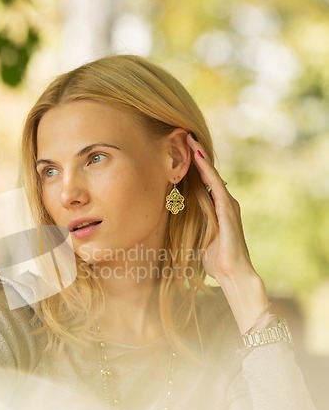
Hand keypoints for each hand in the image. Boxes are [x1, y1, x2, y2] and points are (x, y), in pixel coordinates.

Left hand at [186, 133, 254, 282]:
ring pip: (212, 175)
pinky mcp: (227, 210)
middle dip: (197, 155)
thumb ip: (193, 224)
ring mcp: (228, 205)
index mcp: (218, 208)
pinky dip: (207, 172)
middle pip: (209, 174)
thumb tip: (176, 219)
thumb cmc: (215, 259)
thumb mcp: (200, 237)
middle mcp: (225, 202)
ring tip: (189, 140)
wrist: (232, 273)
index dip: (194, 166)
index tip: (182, 150)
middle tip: (184, 136)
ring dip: (201, 157)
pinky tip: (198, 159)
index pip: (205, 182)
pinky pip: (215, 186)